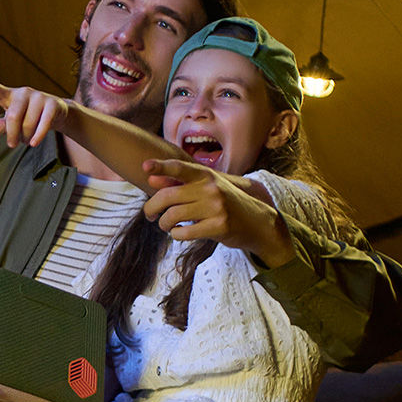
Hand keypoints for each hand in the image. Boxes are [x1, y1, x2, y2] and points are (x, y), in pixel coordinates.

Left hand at [0, 73, 70, 148]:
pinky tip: (33, 144)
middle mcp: (23, 92)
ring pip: (27, 124)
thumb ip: (3, 125)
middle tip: (12, 145)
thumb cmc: (27, 117)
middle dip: (12, 134)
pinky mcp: (52, 104)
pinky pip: (43, 124)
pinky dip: (37, 136)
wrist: (55, 113)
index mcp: (9, 95)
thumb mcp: (12, 122)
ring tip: (27, 140)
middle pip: (13, 117)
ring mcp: (39, 96)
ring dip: (25, 137)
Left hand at [140, 159, 295, 264]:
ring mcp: (216, 207)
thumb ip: (179, 184)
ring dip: (163, 224)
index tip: (144, 167)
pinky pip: (183, 233)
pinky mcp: (219, 226)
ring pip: (172, 216)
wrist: (257, 222)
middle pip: (167, 197)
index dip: (161, 167)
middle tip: (149, 215)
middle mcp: (211, 188)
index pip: (180, 168)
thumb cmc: (225, 204)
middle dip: (151, 208)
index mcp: (206, 176)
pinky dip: (176, 235)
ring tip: (166, 225)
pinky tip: (180, 233)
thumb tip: (150, 179)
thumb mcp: (206, 189)